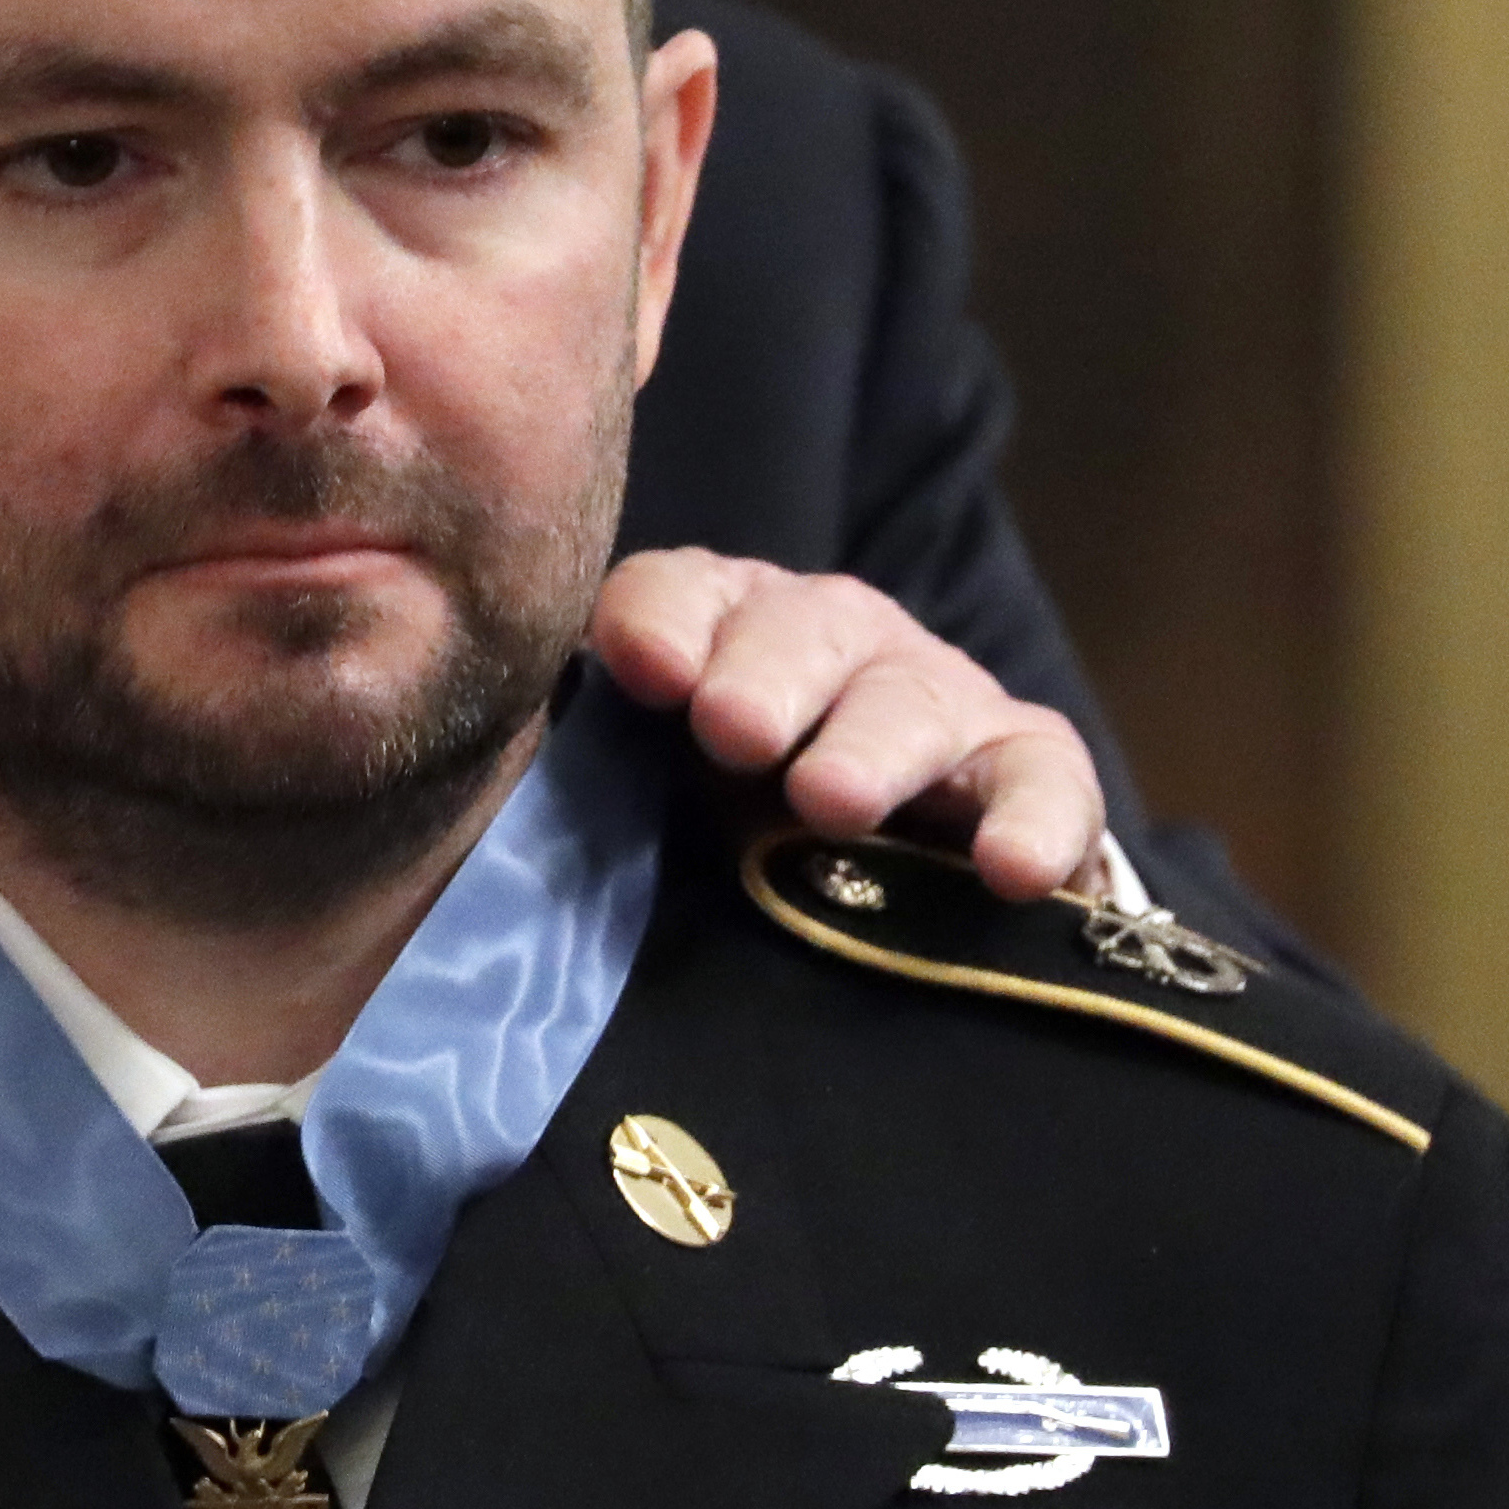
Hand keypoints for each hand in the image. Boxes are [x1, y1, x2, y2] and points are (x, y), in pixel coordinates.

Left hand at [589, 549, 1107, 899]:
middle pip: (800, 631)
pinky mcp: (1023, 771)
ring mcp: (932, 701)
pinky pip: (1044, 779)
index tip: (641, 671)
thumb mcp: (618, 814)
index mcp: (713, 635)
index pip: (680, 598)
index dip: (661, 623)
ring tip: (832, 798)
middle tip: (734, 732)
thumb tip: (465, 868)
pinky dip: (1035, 820)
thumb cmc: (702, 848)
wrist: (842, 910)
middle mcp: (824, 646)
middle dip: (766, 676)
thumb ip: (551, 800)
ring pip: (914, 697)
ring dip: (874, 744)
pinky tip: (1011, 870)